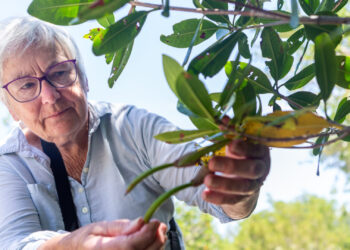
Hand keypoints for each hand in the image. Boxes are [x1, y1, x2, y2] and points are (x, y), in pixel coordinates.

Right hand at [39, 218, 166, 249]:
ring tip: (159, 231)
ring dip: (156, 246)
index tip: (157, 221)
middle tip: (161, 225)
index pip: (130, 246)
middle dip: (155, 239)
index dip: (146, 234)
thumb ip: (121, 227)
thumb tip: (142, 221)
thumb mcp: (99, 227)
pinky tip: (152, 242)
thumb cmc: (86, 239)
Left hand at [203, 139, 269, 218]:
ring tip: (207, 180)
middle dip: (232, 166)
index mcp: (260, 152)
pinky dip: (217, 198)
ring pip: (242, 187)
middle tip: (211, 162)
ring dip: (223, 184)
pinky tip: (205, 194)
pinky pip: (232, 200)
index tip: (231, 144)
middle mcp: (261, 169)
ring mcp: (253, 186)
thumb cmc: (238, 154)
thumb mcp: (235, 142)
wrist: (243, 178)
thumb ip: (229, 132)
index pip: (257, 150)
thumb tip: (223, 120)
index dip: (245, 148)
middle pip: (252, 169)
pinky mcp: (242, 198)